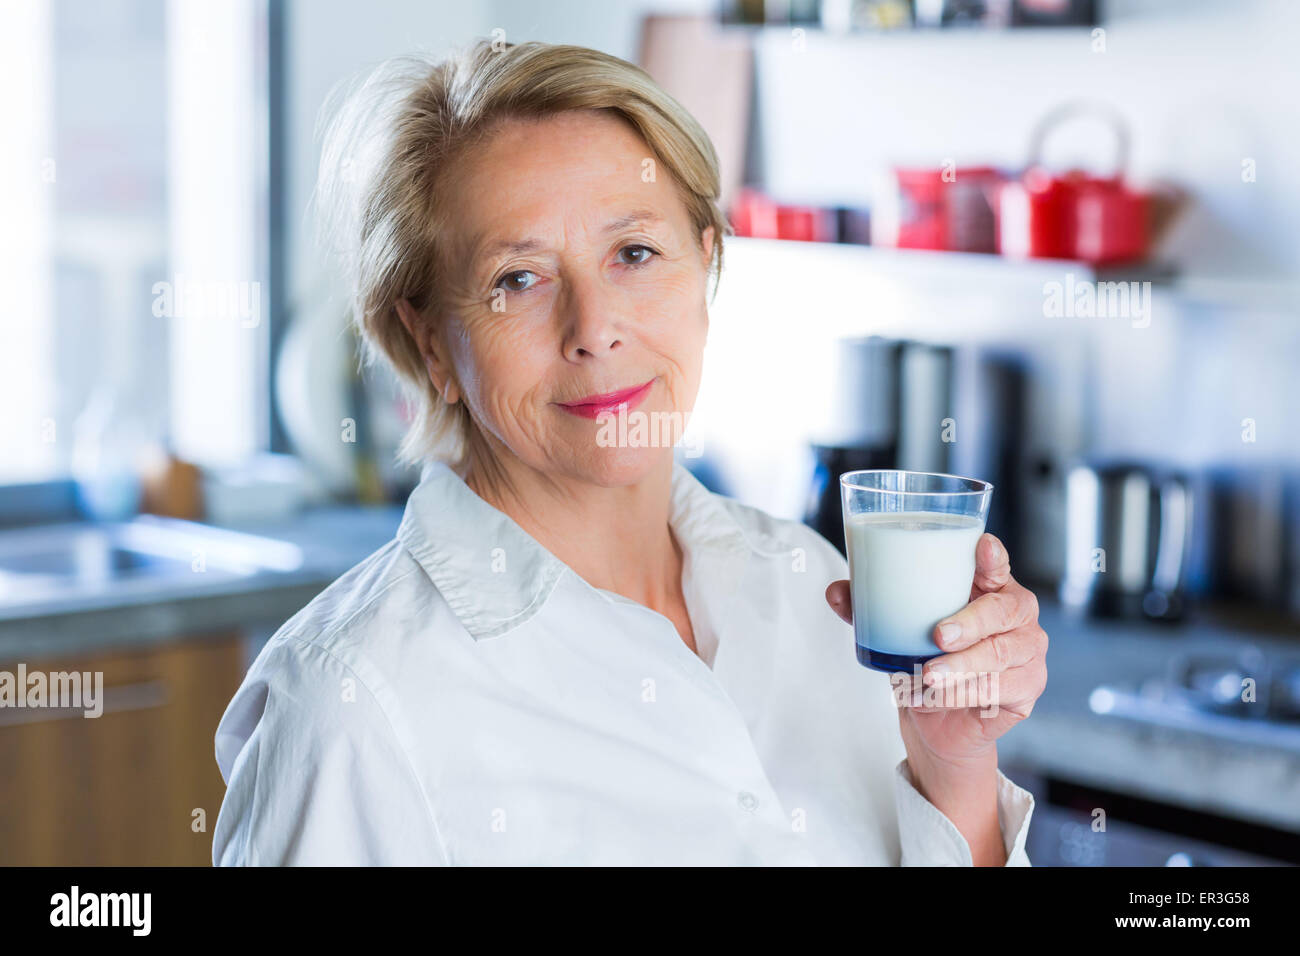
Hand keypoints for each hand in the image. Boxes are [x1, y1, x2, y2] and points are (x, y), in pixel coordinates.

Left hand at [824, 532, 1048, 764]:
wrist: (937, 720)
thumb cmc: (924, 659)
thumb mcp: (896, 629)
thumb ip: (869, 607)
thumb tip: (834, 591)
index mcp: (989, 587)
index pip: (997, 565)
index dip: (993, 556)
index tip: (982, 546)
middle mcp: (1016, 615)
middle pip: (1005, 610)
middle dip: (971, 622)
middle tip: (938, 635)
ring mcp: (1027, 651)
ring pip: (1000, 654)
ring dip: (962, 666)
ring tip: (929, 676)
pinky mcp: (1026, 688)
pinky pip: (999, 690)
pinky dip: (961, 695)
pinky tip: (932, 698)